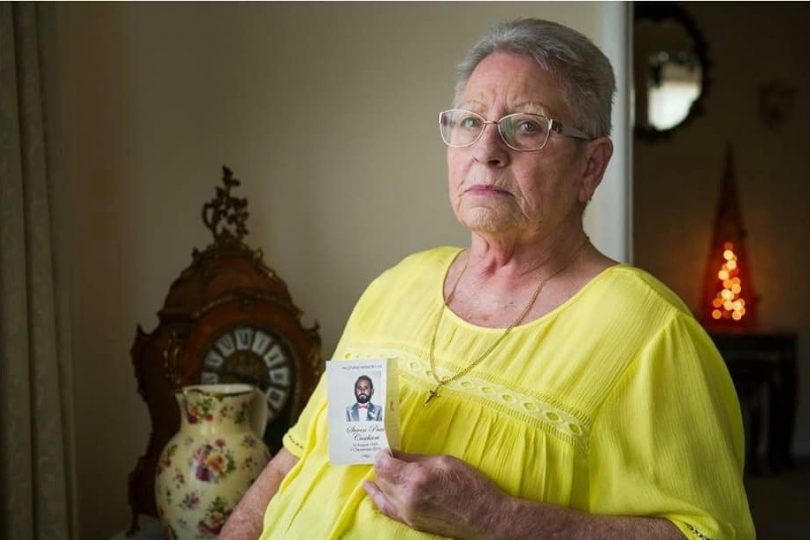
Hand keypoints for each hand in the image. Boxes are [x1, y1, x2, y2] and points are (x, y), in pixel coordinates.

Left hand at [363, 449, 505, 538]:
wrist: (485, 517)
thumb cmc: (470, 485)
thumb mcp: (444, 462)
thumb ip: (416, 459)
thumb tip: (396, 454)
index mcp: (416, 478)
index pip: (384, 465)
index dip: (382, 454)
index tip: (387, 449)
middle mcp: (407, 498)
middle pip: (382, 478)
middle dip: (383, 465)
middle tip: (391, 457)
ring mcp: (408, 514)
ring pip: (383, 492)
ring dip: (382, 479)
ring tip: (386, 469)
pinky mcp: (411, 523)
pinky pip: (387, 509)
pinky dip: (378, 497)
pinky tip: (371, 489)